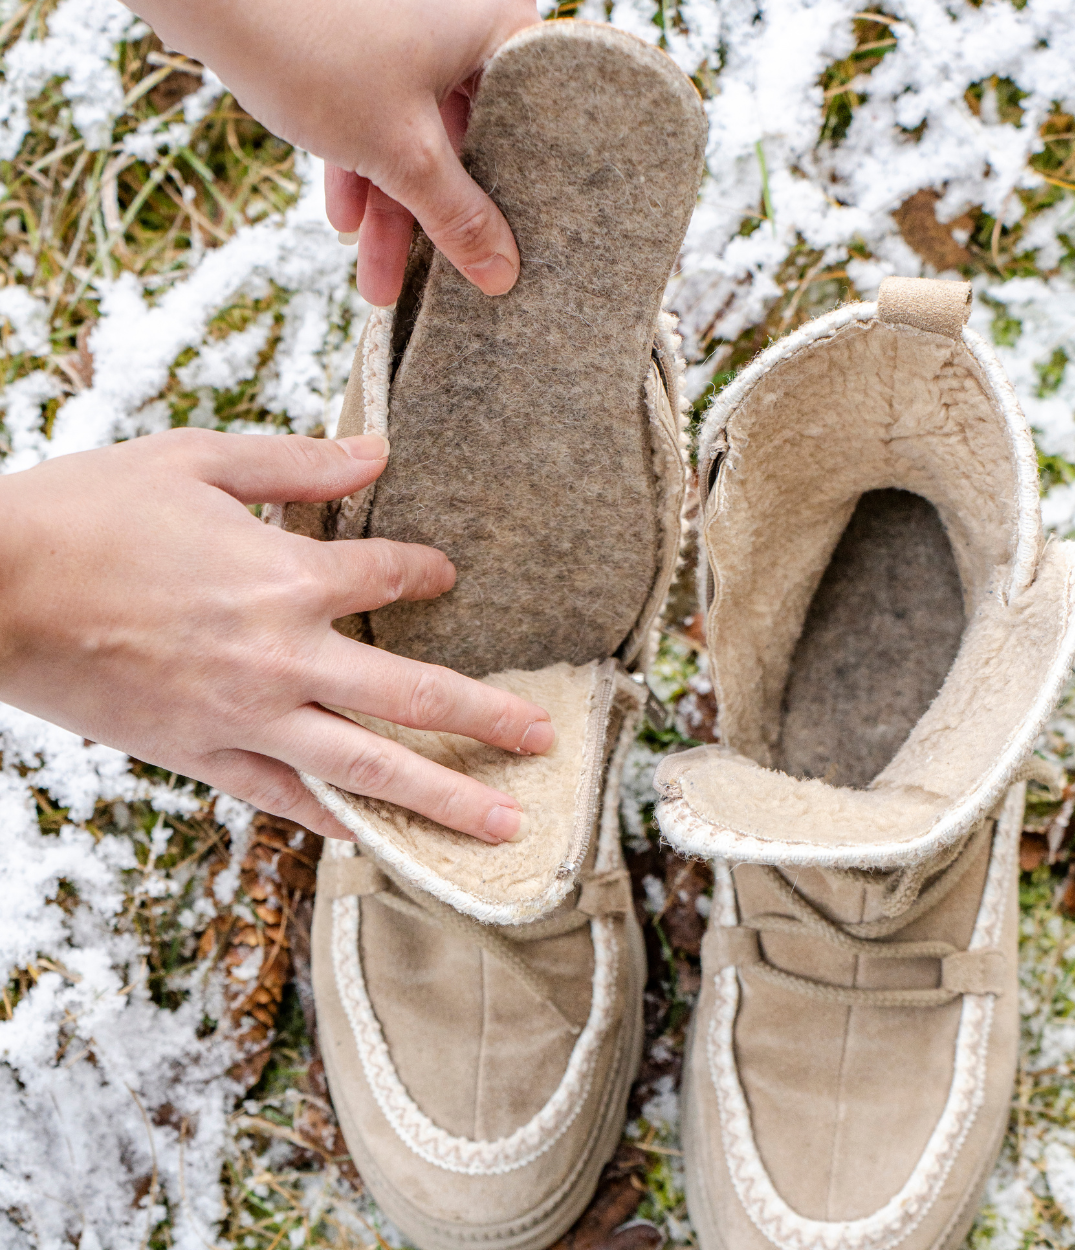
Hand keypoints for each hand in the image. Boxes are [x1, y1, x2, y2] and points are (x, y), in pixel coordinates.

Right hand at [0, 430, 553, 842]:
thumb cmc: (88, 512)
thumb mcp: (196, 459)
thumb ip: (298, 463)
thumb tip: (379, 451)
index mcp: (286, 576)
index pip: (392, 576)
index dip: (428, 571)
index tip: (444, 573)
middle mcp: (284, 656)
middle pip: (413, 696)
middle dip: (488, 720)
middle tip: (545, 743)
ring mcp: (246, 717)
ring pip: (366, 769)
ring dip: (442, 799)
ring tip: (504, 827)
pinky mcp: (202, 755)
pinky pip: (286, 798)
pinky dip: (337, 821)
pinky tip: (383, 839)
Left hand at [127, 0, 540, 304]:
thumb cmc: (318, 47)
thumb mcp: (402, 152)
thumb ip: (458, 217)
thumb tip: (503, 274)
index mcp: (498, 26)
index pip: (532, 127)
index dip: (518, 196)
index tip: (508, 253)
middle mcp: (459, 15)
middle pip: (470, 137)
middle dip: (438, 217)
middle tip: (434, 287)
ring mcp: (405, 20)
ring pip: (415, 130)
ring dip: (394, 206)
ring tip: (376, 279)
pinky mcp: (356, 31)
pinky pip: (376, 108)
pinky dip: (362, 163)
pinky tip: (342, 218)